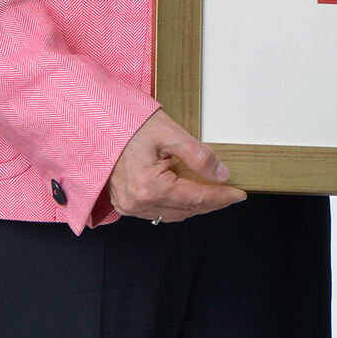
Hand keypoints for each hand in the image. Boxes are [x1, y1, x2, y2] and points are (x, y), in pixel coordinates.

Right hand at [107, 109, 246, 223]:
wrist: (96, 123)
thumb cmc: (129, 124)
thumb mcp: (169, 133)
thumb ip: (198, 155)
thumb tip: (221, 174)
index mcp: (149, 187)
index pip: (196, 198)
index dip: (221, 197)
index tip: (240, 194)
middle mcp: (137, 203)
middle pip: (187, 210)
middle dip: (211, 202)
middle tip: (230, 192)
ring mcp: (128, 206)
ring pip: (173, 214)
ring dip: (194, 205)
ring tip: (211, 192)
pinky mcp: (124, 204)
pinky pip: (157, 212)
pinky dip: (175, 205)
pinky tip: (185, 193)